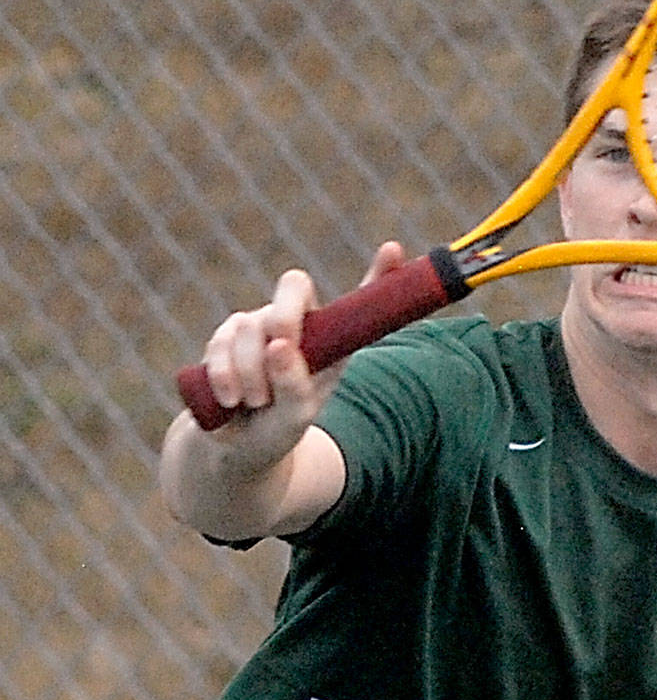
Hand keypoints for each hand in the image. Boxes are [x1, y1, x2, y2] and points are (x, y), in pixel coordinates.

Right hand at [198, 242, 404, 465]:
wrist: (239, 449)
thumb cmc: (281, 427)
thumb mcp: (298, 414)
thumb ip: (295, 385)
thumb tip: (279, 345)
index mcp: (329, 335)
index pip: (359, 298)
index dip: (380, 272)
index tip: (393, 250)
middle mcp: (295, 321)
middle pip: (294, 284)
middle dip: (285, 315)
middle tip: (281, 346)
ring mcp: (257, 325)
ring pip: (249, 323)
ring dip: (253, 371)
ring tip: (259, 403)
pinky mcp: (222, 339)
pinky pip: (219, 344)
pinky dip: (225, 376)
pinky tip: (232, 401)